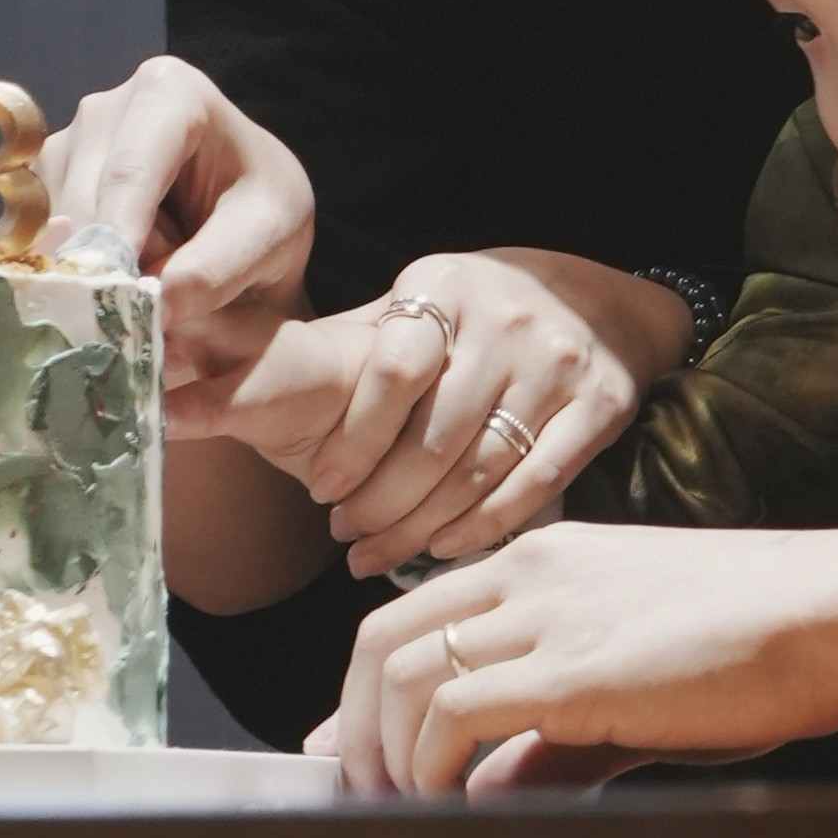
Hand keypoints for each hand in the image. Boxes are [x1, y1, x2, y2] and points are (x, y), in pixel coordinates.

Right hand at [43, 57, 313, 420]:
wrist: (244, 225)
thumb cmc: (264, 215)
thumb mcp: (268, 240)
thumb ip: (214, 270)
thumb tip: (153, 305)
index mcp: (170, 91)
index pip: (130, 172)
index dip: (118, 236)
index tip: (113, 295)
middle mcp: (104, 108)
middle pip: (82, 200)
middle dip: (108, 264)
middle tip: (139, 321)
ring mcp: (65, 144)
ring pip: (52, 225)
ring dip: (90, 271)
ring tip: (142, 294)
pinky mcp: (42, 186)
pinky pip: (37, 240)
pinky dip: (69, 274)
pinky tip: (110, 291)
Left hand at [225, 250, 684, 569]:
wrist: (606, 301)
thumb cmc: (482, 313)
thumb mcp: (421, 300)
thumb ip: (356, 342)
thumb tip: (231, 371)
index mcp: (445, 284)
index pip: (392, 370)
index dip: (352, 441)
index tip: (321, 491)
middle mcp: (508, 317)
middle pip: (434, 436)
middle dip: (381, 501)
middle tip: (346, 540)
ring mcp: (560, 361)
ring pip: (480, 467)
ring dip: (422, 525)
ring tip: (378, 553)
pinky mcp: (603, 403)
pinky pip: (535, 482)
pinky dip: (484, 525)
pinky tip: (443, 547)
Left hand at [308, 518, 837, 795]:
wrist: (835, 612)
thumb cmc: (761, 645)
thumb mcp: (636, 686)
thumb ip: (554, 742)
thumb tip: (487, 795)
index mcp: (546, 562)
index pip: (415, 615)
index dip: (365, 692)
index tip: (351, 753)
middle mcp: (531, 574)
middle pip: (381, 639)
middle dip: (353, 727)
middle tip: (364, 794)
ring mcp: (547, 614)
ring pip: (399, 674)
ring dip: (383, 754)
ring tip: (403, 809)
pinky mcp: (571, 668)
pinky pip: (451, 713)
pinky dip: (430, 768)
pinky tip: (453, 803)